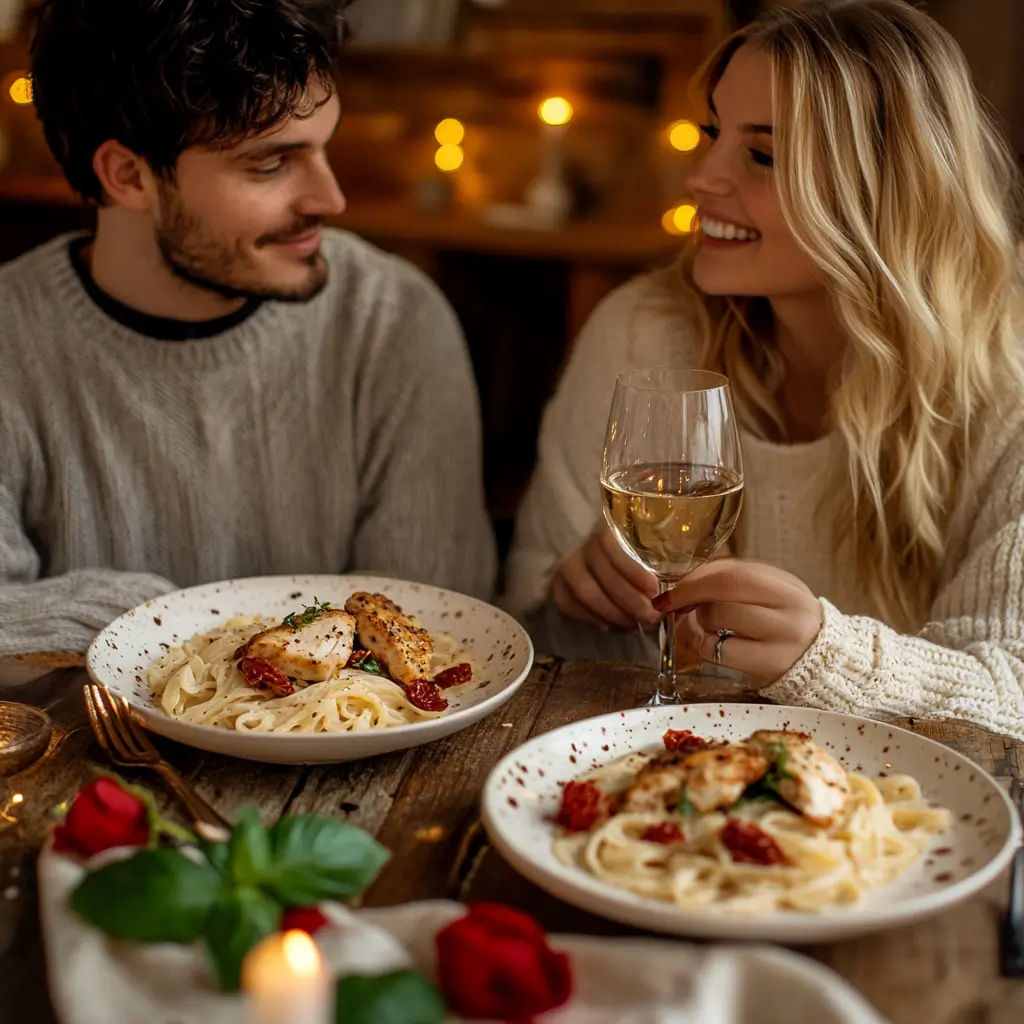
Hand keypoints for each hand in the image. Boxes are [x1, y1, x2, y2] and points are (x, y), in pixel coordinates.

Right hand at [550, 527, 660, 629]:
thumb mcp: (653, 547)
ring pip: (584, 592)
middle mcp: (583, 545)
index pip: (613, 546)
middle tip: (651, 616)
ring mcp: (567, 565)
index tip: (655, 590)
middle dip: (630, 601)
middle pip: (603, 575)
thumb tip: (680, 585)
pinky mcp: (557, 584)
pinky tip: (609, 626)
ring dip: (612, 613)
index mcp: (607, 529)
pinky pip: (567, 604)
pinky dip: (589, 618)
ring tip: (633, 624)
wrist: (607, 562)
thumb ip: (664, 560)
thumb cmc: (639, 552)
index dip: (633, 570)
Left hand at [653, 558, 822, 683]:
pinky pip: (717, 651)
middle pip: (723, 595)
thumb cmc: (785, 621)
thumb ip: (735, 578)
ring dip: (701, 621)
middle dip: (690, 596)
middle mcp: (789, 614)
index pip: (733, 573)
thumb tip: (688, 576)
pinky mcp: (767, 667)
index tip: (674, 584)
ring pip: (717, 621)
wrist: (821, 662)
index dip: (696, 577)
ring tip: (712, 624)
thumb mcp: (771, 592)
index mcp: (788, 588)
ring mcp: (781, 643)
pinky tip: (717, 644)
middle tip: (676, 603)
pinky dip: (706, 645)